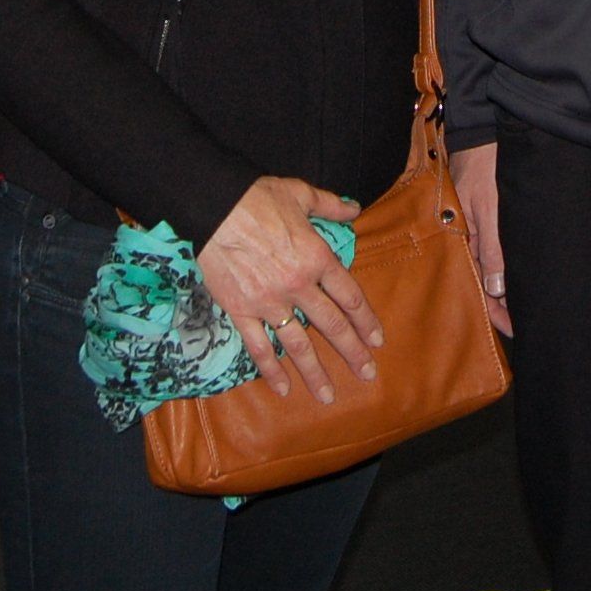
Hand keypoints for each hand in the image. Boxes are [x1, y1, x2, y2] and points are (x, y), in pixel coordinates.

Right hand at [197, 176, 381, 404]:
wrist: (214, 206)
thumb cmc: (257, 197)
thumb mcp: (301, 194)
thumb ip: (330, 206)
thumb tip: (354, 210)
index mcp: (316, 258)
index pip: (349, 297)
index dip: (366, 320)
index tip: (377, 340)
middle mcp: (298, 286)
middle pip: (331, 325)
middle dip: (352, 352)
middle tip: (367, 374)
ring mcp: (269, 302)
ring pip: (298, 345)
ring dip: (315, 372)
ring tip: (328, 396)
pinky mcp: (241, 311)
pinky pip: (259, 347)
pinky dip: (271, 370)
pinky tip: (282, 389)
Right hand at [453, 140, 510, 336]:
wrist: (483, 128)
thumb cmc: (487, 163)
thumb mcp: (492, 206)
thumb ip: (495, 247)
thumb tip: (497, 288)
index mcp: (462, 237)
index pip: (476, 284)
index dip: (494, 309)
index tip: (514, 328)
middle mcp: (466, 236)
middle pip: (480, 279)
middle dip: (498, 304)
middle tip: (520, 327)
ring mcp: (473, 226)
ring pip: (486, 267)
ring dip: (500, 287)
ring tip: (520, 309)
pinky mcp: (482, 216)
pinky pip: (490, 249)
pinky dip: (500, 266)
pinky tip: (511, 276)